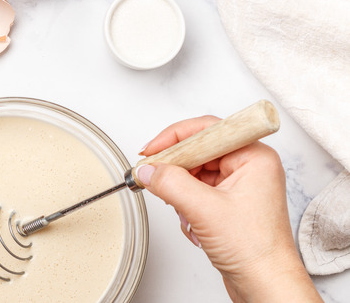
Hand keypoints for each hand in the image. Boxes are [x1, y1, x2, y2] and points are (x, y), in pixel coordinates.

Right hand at [138, 115, 320, 302]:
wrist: (265, 284)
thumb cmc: (255, 249)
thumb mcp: (204, 210)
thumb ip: (170, 183)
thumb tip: (147, 170)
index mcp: (254, 156)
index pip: (207, 129)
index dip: (174, 137)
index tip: (152, 150)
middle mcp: (249, 166)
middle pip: (198, 150)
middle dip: (176, 168)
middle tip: (153, 175)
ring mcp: (239, 184)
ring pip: (194, 172)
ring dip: (181, 191)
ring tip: (183, 209)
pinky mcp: (229, 202)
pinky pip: (197, 190)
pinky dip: (186, 204)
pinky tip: (192, 222)